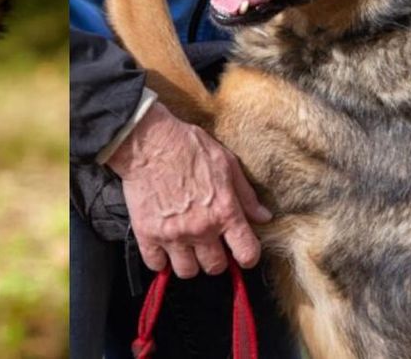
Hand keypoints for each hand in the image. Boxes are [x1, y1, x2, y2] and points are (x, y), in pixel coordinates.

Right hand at [107, 101, 271, 277]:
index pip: (247, 254)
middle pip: (215, 267)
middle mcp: (200, 228)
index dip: (247, 255)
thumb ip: (245, 194)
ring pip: (187, 271)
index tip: (240, 251)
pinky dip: (160, 259)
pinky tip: (163, 245)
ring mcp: (172, 234)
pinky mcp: (147, 233)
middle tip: (209, 242)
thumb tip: (263, 217)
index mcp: (224, 211)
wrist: (147, 140)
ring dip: (188, 261)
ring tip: (186, 245)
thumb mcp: (226, 162)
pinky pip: (156, 265)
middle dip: (215, 257)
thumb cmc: (187, 146)